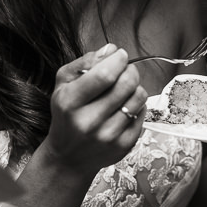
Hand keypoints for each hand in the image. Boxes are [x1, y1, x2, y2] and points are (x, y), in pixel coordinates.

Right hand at [39, 44, 147, 179]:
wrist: (69, 157)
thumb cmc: (67, 115)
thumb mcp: (63, 85)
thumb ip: (84, 63)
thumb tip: (111, 50)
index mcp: (70, 103)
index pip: (104, 75)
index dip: (118, 60)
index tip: (120, 55)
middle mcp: (89, 121)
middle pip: (126, 84)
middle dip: (130, 70)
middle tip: (125, 69)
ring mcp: (108, 135)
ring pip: (138, 97)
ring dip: (135, 86)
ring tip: (124, 89)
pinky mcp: (124, 145)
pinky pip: (142, 113)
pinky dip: (137, 105)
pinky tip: (124, 107)